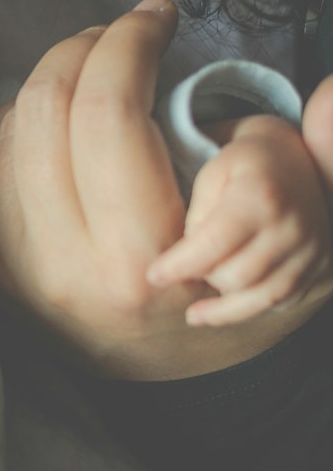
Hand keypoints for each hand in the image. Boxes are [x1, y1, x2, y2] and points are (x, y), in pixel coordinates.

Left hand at [0, 0, 318, 378]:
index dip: (129, 41)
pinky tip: (57, 114)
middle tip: (123, 35)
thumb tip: (330, 96)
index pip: (108, 112)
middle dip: (84, 47)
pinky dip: (15, 121)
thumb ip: (322, 157)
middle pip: (45, 109)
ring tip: (98, 70)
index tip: (156, 16)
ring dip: (52, 81)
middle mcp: (64, 268)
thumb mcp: (300, 224)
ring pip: (8, 130)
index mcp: (139, 258)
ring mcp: (18, 270)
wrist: (184, 379)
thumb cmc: (243, 287)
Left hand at [147, 115, 332, 325]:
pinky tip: (229, 305)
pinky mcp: (319, 263)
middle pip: (236, 276)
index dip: (179, 266)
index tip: (154, 276)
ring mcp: (310, 247)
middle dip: (203, 280)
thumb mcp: (211, 175)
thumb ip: (196, 217)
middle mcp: (291, 226)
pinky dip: (253, 307)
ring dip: (225, 307)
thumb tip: (187, 264)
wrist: (293, 158)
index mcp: (260, 197)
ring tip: (197, 311)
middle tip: (185, 272)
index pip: (213, 244)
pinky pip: (283, 301)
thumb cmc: (243, 166)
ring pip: (262, 298)